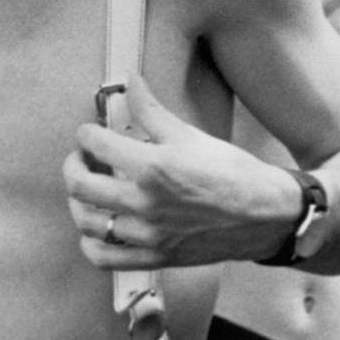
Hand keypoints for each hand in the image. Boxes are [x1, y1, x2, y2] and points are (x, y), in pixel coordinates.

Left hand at [63, 75, 298, 269]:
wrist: (266, 214)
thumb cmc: (234, 175)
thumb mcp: (190, 135)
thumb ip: (152, 110)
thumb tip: (131, 82)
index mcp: (153, 168)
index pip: (96, 144)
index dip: (86, 133)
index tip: (90, 132)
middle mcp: (144, 204)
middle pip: (80, 185)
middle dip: (74, 165)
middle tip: (81, 157)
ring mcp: (147, 235)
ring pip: (87, 222)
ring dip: (78, 202)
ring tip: (87, 189)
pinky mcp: (155, 257)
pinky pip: (104, 257)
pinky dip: (91, 243)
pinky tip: (98, 227)